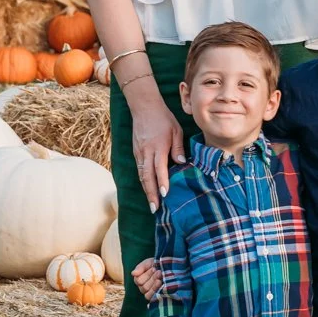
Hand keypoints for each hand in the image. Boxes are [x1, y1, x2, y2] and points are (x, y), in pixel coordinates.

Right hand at [129, 91, 185, 209]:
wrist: (144, 107)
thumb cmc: (163, 118)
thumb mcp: (176, 130)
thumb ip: (177, 147)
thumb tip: (181, 162)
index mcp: (158, 146)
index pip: (159, 168)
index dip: (162, 182)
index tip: (165, 195)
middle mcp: (146, 152)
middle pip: (147, 176)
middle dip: (151, 193)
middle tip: (155, 208)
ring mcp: (139, 152)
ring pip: (141, 175)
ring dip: (146, 190)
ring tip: (152, 204)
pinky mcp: (136, 152)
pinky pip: (139, 169)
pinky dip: (143, 181)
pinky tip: (148, 189)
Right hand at [131, 258, 162, 301]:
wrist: (168, 266)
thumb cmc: (157, 264)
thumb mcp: (148, 263)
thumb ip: (141, 267)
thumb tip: (133, 273)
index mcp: (139, 279)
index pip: (139, 280)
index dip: (147, 274)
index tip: (154, 268)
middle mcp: (142, 287)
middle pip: (144, 287)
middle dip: (152, 278)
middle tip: (159, 272)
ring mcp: (149, 292)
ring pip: (147, 292)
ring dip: (154, 285)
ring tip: (161, 277)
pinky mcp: (155, 296)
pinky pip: (151, 297)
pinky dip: (155, 290)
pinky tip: (161, 284)